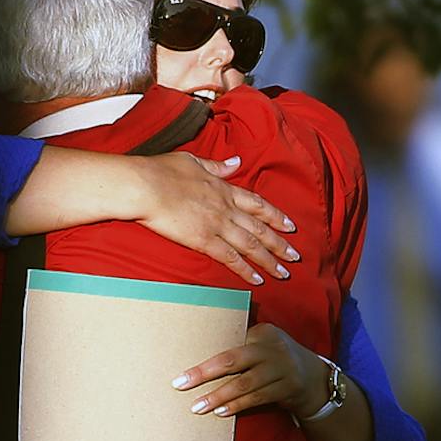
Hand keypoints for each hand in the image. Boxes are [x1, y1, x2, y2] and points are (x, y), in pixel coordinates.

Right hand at [132, 152, 299, 287]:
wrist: (145, 186)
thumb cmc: (161, 171)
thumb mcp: (193, 161)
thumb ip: (217, 166)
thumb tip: (236, 162)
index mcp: (224, 189)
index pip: (257, 204)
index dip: (275, 216)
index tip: (290, 226)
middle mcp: (226, 208)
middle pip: (260, 228)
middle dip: (280, 243)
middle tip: (295, 256)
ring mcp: (217, 225)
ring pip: (251, 245)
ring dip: (270, 260)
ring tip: (284, 273)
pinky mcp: (203, 241)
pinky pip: (230, 258)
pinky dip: (246, 269)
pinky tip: (257, 279)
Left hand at [173, 322, 325, 419]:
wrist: (314, 379)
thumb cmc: (275, 360)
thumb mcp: (262, 344)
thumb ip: (238, 343)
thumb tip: (197, 346)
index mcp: (262, 332)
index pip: (229, 339)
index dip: (206, 352)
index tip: (183, 363)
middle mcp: (273, 347)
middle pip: (233, 359)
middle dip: (204, 372)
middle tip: (181, 383)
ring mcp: (283, 368)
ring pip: (244, 383)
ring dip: (218, 396)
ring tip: (197, 406)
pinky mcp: (289, 388)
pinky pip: (257, 398)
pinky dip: (237, 405)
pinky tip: (220, 412)